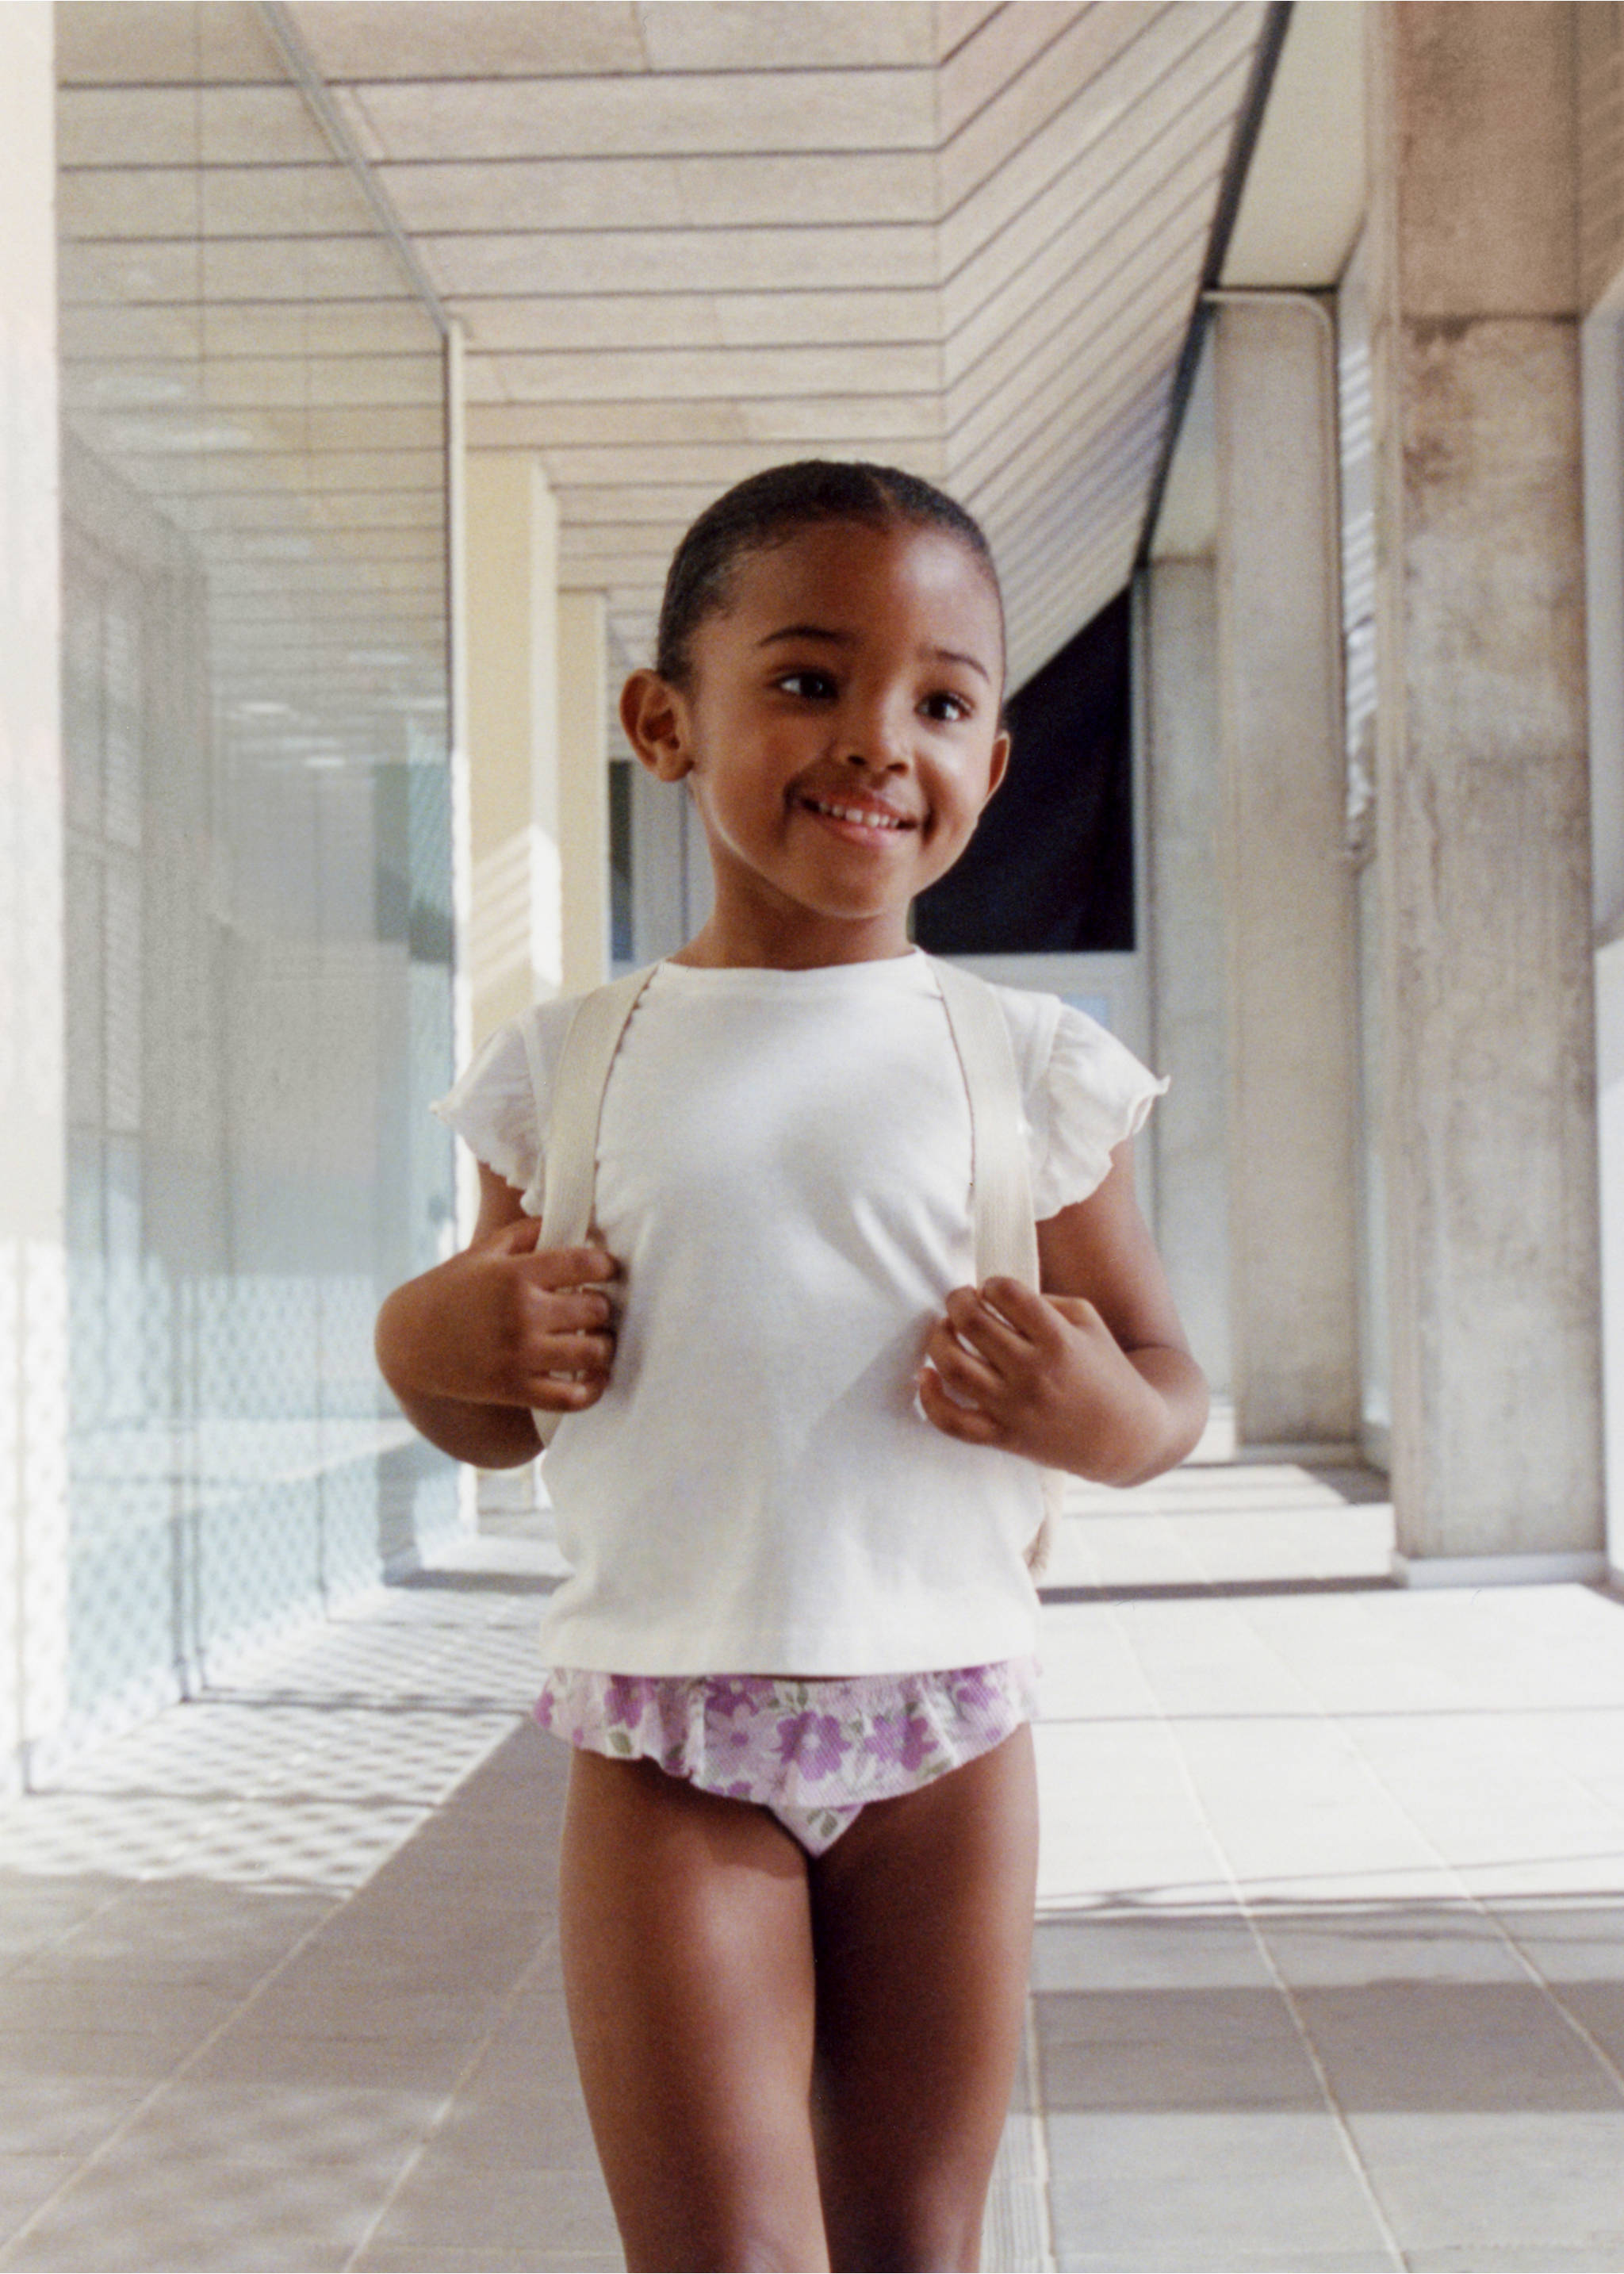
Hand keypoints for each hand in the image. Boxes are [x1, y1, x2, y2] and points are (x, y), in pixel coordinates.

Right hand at [380, 1219, 617, 1413]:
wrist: (409, 1342)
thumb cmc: (450, 1290)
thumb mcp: (482, 1252)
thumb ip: (527, 1233)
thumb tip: (572, 1221)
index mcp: (515, 1275)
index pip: (585, 1263)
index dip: (606, 1265)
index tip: (606, 1270)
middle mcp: (522, 1313)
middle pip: (596, 1308)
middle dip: (603, 1307)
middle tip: (597, 1307)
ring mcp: (520, 1354)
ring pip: (593, 1351)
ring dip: (604, 1344)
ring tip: (598, 1339)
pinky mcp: (516, 1389)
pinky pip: (573, 1397)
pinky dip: (594, 1388)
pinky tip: (596, 1376)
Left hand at [917, 1277, 1165, 1483]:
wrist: (1125, 1437)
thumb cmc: (1106, 1370)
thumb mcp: (1089, 1322)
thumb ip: (1045, 1301)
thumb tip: (995, 1294)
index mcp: (1059, 1339)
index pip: (1006, 1294)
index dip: (991, 1284)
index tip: (992, 1289)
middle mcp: (1034, 1373)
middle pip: (972, 1323)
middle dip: (957, 1301)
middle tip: (960, 1300)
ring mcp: (1015, 1408)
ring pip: (954, 1367)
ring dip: (939, 1339)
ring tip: (946, 1330)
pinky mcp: (1004, 1437)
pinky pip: (953, 1422)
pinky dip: (930, 1399)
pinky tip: (925, 1376)